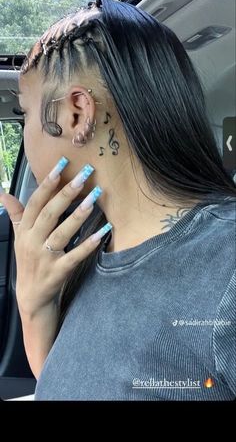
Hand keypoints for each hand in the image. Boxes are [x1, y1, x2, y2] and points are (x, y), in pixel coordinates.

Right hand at [0, 159, 108, 315]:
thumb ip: (16, 215)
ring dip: (78, 214)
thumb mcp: (20, 237)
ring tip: (94, 196)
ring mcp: (45, 258)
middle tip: (85, 174)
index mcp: (25, 231)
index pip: (35, 202)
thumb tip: (3, 193)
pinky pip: (74, 256)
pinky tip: (103, 232)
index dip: (47, 183)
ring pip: (61, 232)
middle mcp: (32, 242)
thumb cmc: (29, 262)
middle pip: (49, 213)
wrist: (31, 298)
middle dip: (67, 192)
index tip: (61, 165)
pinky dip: (88, 244)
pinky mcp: (57, 273)